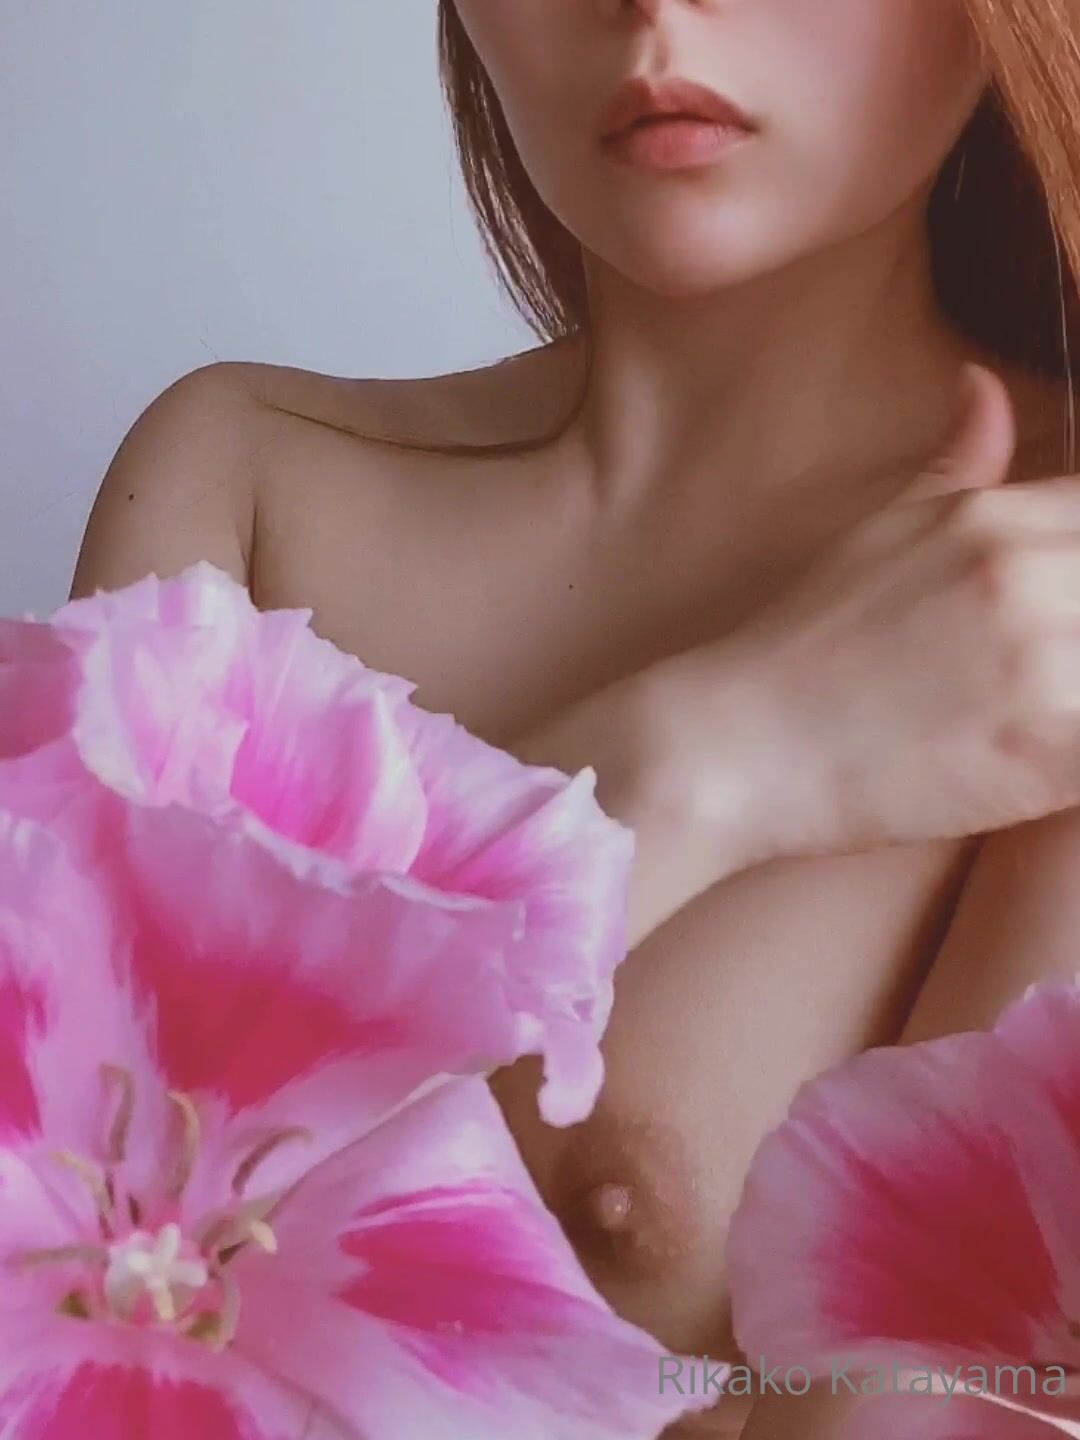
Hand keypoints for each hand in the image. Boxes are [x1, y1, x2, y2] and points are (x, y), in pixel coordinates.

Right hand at [669, 363, 1079, 861]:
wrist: (735, 746)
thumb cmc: (801, 644)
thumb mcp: (875, 530)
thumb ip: (956, 461)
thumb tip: (988, 385)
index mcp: (997, 520)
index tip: (1064, 602)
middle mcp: (1027, 577)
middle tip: (1051, 664)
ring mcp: (1038, 665)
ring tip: (1041, 708)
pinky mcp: (1040, 754)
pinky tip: (1046, 759)